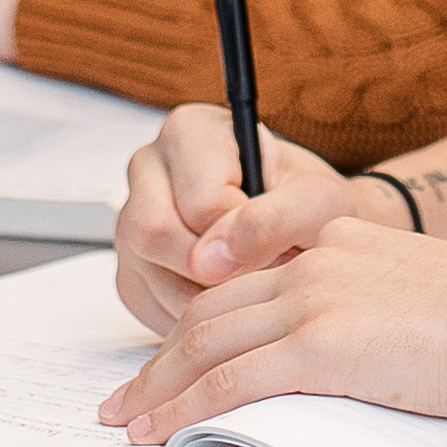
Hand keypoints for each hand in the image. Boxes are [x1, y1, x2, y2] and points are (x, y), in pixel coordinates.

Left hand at [102, 123, 446, 439]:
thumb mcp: (423, 291)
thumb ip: (373, 308)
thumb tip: (357, 352)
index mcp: (339, 243)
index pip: (247, 281)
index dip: (202, 320)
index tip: (176, 349)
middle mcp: (315, 264)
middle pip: (212, 310)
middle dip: (162, 359)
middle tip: (129, 392)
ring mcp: (314, 302)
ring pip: (208, 344)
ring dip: (159, 387)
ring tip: (129, 419)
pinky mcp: (321, 346)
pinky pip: (232, 381)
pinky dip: (187, 408)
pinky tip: (164, 430)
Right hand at [108, 105, 388, 337]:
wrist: (307, 232)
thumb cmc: (309, 206)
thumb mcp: (316, 202)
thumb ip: (271, 220)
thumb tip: (214, 258)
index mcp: (190, 131)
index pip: (201, 203)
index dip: (246, 235)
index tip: (279, 238)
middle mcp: (149, 167)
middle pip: (156, 234)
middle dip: (217, 268)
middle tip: (261, 267)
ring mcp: (130, 219)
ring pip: (149, 274)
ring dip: (207, 296)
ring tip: (250, 280)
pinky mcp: (131, 269)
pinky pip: (148, 305)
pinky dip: (193, 315)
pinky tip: (228, 296)